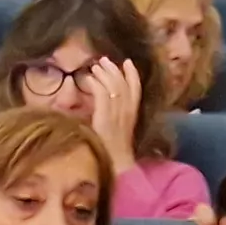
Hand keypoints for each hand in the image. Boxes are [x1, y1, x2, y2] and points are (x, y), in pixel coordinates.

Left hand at [88, 58, 144, 172]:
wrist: (116, 164)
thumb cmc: (114, 152)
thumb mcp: (119, 131)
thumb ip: (115, 117)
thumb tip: (104, 107)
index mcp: (133, 113)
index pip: (136, 88)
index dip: (132, 74)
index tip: (127, 62)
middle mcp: (127, 111)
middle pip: (123, 83)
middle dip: (114, 69)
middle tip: (104, 60)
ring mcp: (117, 113)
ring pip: (113, 86)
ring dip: (104, 73)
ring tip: (95, 66)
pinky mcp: (105, 117)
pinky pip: (101, 94)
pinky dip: (95, 83)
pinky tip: (89, 78)